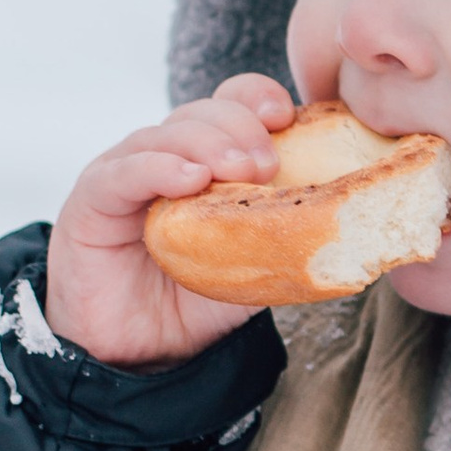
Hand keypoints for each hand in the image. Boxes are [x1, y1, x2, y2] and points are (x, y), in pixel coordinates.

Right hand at [44, 75, 295, 365]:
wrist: (141, 352)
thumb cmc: (197, 302)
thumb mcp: (258, 264)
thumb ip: (294, 236)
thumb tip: (360, 227)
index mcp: (209, 157)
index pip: (233, 104)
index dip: (258, 98)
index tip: (287, 115)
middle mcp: (168, 155)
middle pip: (204, 112)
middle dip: (240, 127)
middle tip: (265, 164)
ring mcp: (127, 172)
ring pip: (165, 133)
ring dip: (206, 144)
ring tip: (235, 171)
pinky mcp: (91, 200)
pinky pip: (123, 172)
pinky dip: (157, 168)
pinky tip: (188, 179)